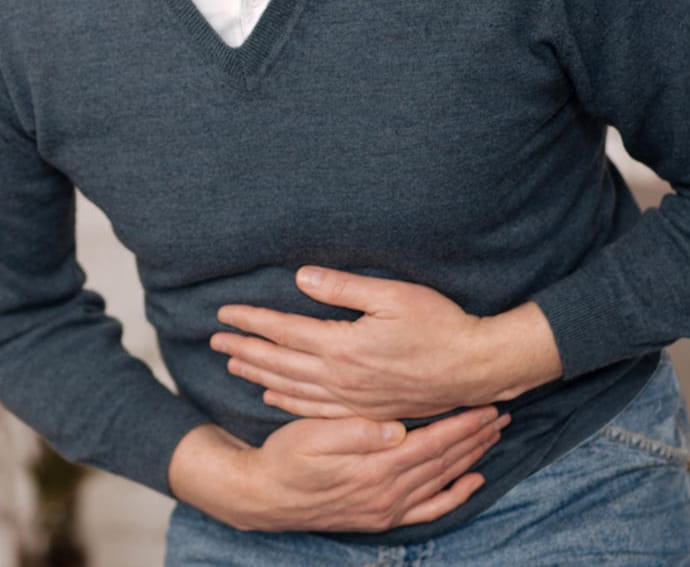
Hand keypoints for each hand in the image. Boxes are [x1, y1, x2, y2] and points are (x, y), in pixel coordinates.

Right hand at [167, 406, 508, 532]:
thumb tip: (396, 427)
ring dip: (471, 458)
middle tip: (501, 414)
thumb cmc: (284, 458)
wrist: (265, 498)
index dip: (462, 424)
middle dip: (475, 437)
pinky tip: (472, 481)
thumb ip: (355, 432)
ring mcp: (387, 509)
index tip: (486, 404)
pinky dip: (454, 495)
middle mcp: (387, 493)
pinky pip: (429, 510)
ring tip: (493, 437)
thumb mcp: (310, 435)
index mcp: (374, 467)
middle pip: (445, 462)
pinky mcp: (382, 518)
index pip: (431, 443)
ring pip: (442, 481)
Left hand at [212, 266, 563, 420]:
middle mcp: (341, 377)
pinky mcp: (366, 411)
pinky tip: (273, 398)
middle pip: (279, 362)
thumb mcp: (392, 295)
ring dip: (258, 376)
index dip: (251, 321)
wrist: (475, 368)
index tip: (224, 313)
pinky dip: (288, 403)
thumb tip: (299, 278)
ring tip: (233, 366)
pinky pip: (315, 411)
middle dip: (243, 350)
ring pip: (291, 388)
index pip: (283, 331)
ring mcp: (352, 399)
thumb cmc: (439, 325)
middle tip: (214, 341)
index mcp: (343, 345)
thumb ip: (342, 289)